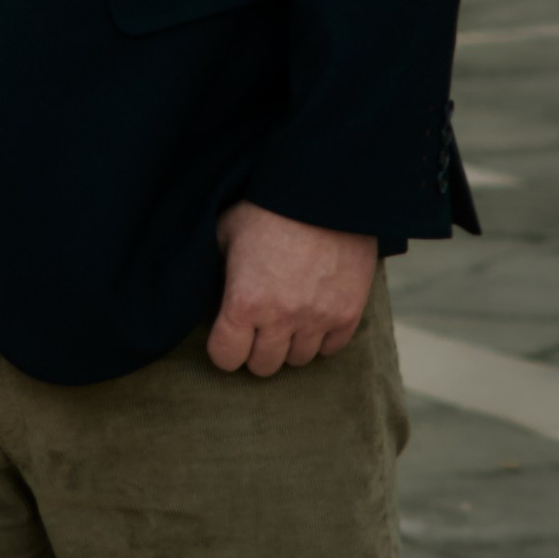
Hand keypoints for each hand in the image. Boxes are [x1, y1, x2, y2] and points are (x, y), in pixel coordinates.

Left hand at [207, 200, 376, 376]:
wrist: (324, 191)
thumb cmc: (268, 206)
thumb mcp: (228, 230)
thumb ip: (217, 266)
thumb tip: (210, 289)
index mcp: (244, 301)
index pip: (225, 358)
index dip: (222, 348)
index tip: (226, 335)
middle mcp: (281, 318)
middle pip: (263, 367)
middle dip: (255, 349)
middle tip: (257, 326)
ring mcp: (318, 319)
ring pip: (298, 360)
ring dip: (289, 343)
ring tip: (287, 316)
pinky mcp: (348, 314)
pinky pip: (331, 349)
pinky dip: (321, 337)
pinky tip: (313, 314)